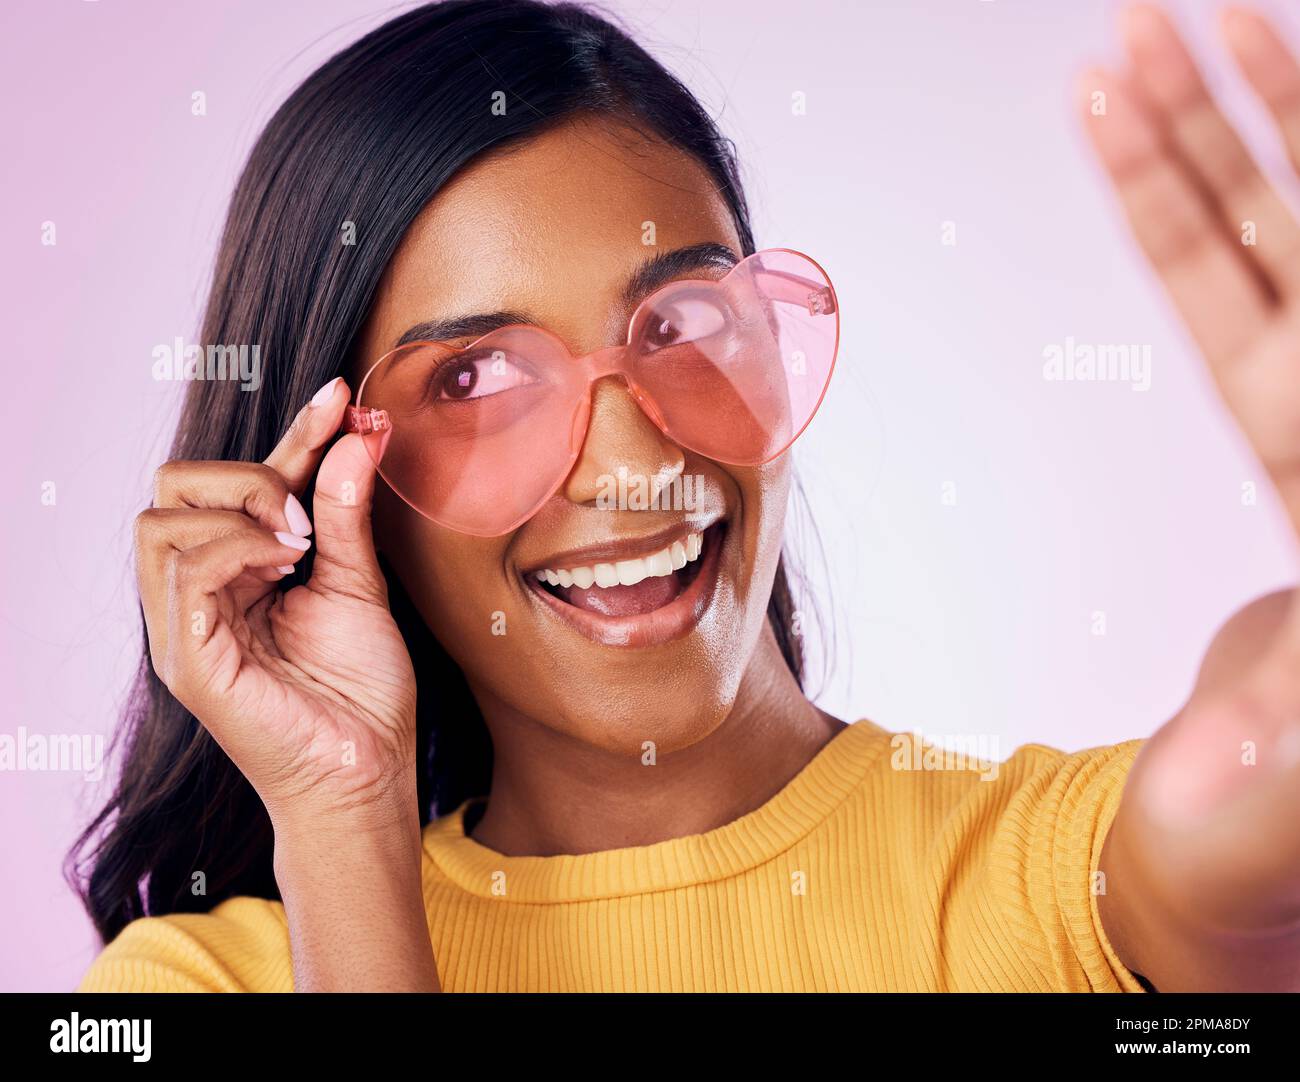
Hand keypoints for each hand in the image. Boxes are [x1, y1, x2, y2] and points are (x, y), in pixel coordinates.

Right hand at [135, 378, 417, 829]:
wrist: (368, 774)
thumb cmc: (362, 693)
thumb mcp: (359, 583)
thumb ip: (347, 513)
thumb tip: (360, 433)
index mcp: (231, 575)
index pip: (233, 483)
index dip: (288, 433)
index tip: (338, 397)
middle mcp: (194, 597)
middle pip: (171, 488)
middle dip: (246, 476)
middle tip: (306, 516)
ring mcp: (183, 628)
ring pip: (160, 521)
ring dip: (240, 511)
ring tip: (300, 545)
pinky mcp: (188, 660)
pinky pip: (182, 570)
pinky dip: (237, 547)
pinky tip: (286, 564)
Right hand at [1080, 5, 1299, 982]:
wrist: (1222, 868)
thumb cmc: (1254, 844)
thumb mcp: (1286, 775)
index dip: (1262, 181)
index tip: (1232, 69)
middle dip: (1237, 128)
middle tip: (1172, 22)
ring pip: (1268, 265)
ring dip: (1206, 158)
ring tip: (1147, 55)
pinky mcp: (1289, 457)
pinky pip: (1235, 321)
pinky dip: (1186, 238)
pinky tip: (1168, 172)